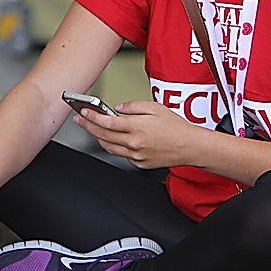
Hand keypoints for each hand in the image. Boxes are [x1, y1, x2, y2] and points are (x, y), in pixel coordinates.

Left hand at [73, 98, 203, 169]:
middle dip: (88, 126)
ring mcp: (136, 155)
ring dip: (98, 138)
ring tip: (92, 129)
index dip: (92, 117)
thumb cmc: (176, 127)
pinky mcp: (140, 163)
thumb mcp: (155, 107)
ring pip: (109, 147)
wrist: (191, 147)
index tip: (83, 112)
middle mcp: (134, 143)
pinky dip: (115, 146)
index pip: (107, 122)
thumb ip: (133, 106)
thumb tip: (117, 108)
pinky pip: (122, 155)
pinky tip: (112, 139)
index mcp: (137, 127)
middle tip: (80, 120)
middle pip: (103, 136)